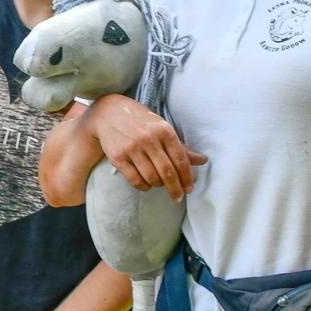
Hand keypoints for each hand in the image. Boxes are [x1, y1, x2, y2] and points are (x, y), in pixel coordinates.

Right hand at [87, 96, 206, 199]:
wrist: (109, 113)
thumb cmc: (140, 121)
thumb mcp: (162, 128)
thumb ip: (180, 146)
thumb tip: (202, 160)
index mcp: (164, 131)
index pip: (180, 160)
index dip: (187, 178)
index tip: (189, 188)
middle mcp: (148, 139)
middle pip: (167, 172)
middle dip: (175, 188)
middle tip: (178, 197)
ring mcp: (132, 148)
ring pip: (151, 177)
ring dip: (158, 186)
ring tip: (160, 185)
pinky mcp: (118, 157)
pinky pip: (134, 179)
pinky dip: (143, 186)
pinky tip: (146, 184)